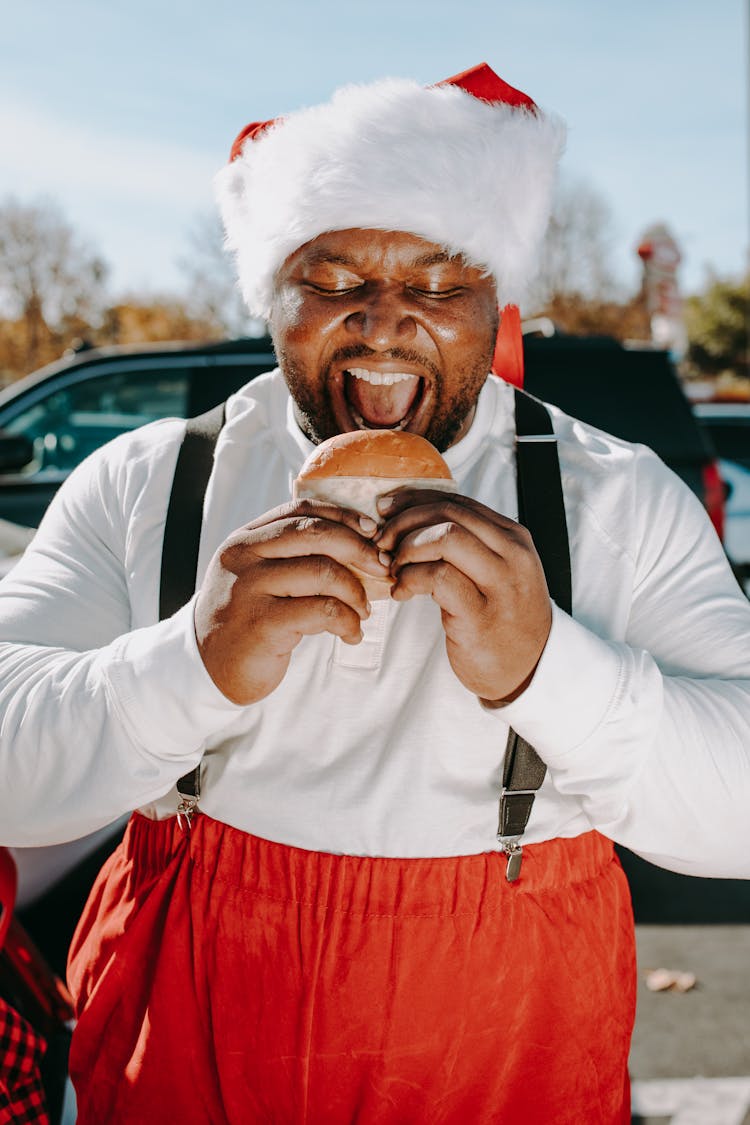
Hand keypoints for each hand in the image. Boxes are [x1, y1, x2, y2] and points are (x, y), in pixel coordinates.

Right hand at [194, 500, 388, 703]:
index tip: (372, 532)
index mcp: (244, 539)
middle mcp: (243, 557)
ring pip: (323, 572)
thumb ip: (291, 556)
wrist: (207, 668)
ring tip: (363, 612)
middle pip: (315, 534)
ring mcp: (249, 589)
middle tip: (382, 570)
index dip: (343, 516)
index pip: (300, 510)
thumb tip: (359, 540)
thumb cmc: (246, 619)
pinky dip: (347, 621)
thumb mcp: (259, 577)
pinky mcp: (261, 624)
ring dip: (356, 592)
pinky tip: (351, 634)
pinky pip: (322, 611)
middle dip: (360, 549)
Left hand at [375, 489, 551, 703]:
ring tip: (394, 569)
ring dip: (407, 550)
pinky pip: (438, 578)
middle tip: (383, 543)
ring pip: (445, 538)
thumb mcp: (496, 571)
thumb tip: (410, 516)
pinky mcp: (482, 616)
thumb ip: (467, 543)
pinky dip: (410, 579)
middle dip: (405, 523)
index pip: (457, 501)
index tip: (386, 509)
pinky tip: (401, 592)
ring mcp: (501, 585)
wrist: (530, 668)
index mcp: (513, 538)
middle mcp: (512, 555)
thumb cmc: (502, 617)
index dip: (414, 500)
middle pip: (448, 515)